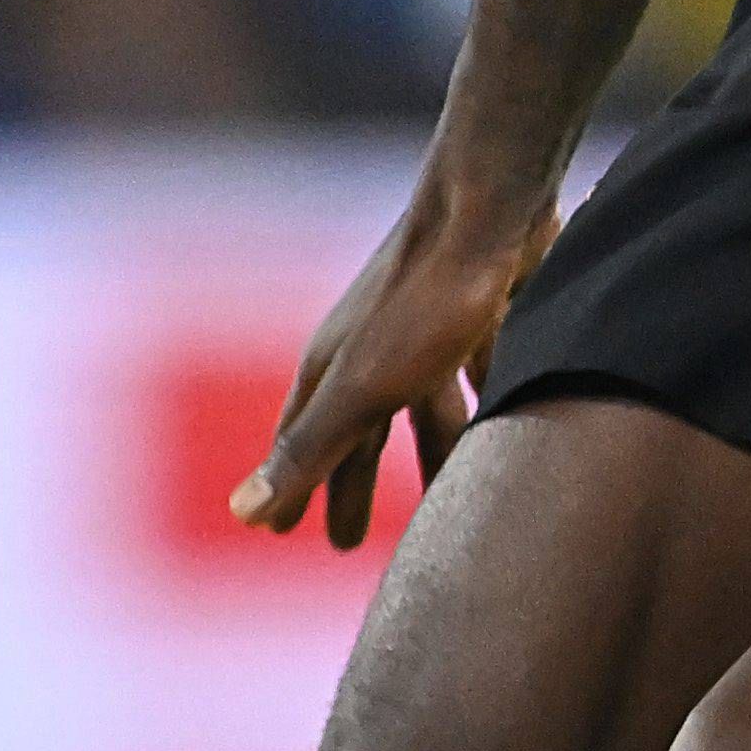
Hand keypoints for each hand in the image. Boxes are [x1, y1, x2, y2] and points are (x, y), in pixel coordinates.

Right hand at [233, 178, 558, 546]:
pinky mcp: (481, 308)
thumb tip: (241, 513)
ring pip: (424, 407)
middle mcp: (372, 347)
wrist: (492, 207)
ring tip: (449, 504)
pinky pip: (476, 370)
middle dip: (350, 483)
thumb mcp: (365, 390)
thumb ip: (310, 450)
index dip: (290, 487)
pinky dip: (483, 405)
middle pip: (358, 432)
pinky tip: (510, 423)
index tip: (275, 531)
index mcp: (335, 368)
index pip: (301, 443)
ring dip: (431, 454)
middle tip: (345, 544)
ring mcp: (426, 326)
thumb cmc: (426, 303)